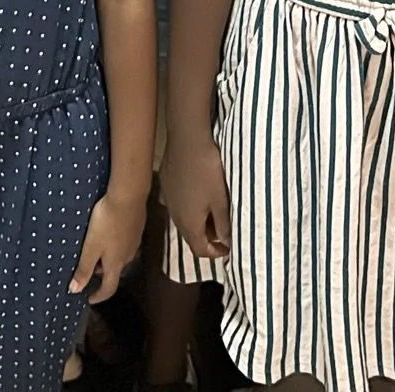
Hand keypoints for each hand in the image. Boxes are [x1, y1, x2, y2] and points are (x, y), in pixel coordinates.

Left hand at [68, 191, 144, 303]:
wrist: (128, 196)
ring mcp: (133, 242)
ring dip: (107, 258)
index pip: (109, 288)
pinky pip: (124, 243)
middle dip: (101, 274)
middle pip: (114, 272)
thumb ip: (84, 268)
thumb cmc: (107, 221)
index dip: (99, 296)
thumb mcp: (91, 246)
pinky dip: (114, 245)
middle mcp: (127, 256)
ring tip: (95, 249)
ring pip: (119, 257)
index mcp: (115, 264)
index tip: (89, 299)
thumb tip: (75, 290)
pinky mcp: (136, 229)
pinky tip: (108, 232)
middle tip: (87, 269)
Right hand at [161, 133, 230, 261]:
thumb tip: (226, 242)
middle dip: (208, 237)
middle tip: (224, 226)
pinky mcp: (166, 186)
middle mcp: (175, 217)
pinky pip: (179, 205)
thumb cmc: (207, 171)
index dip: (216, 253)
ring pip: (184, 220)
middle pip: (191, 237)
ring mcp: (169, 201)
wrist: (186, 141)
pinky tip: (200, 193)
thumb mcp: (221, 200)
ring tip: (214, 210)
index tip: (228, 247)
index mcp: (189, 224)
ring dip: (199, 222)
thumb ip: (224, 224)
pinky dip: (190, 207)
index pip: (200, 250)